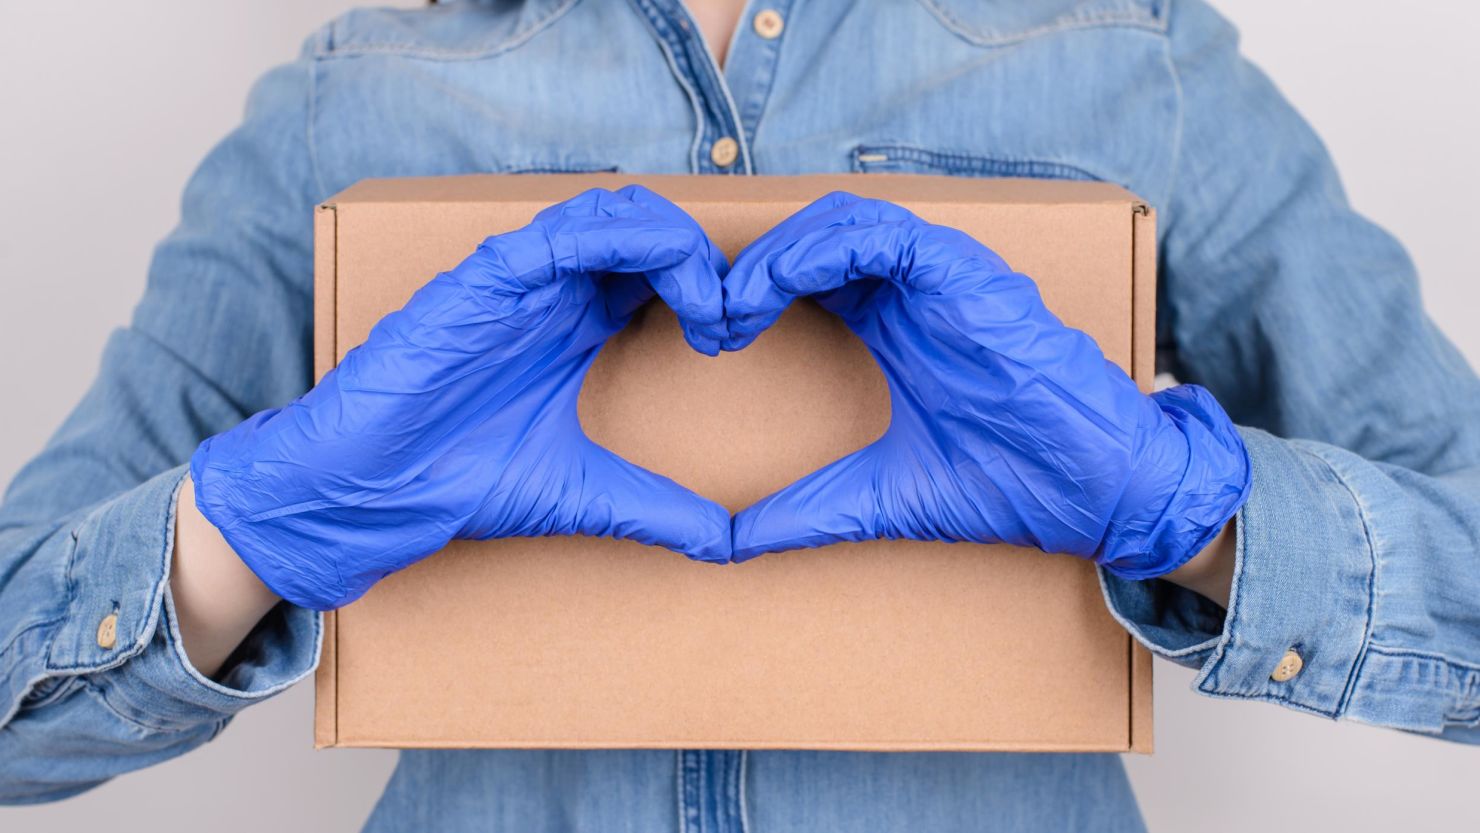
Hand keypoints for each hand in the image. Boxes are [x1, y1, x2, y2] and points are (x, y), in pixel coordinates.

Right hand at [190, 186, 732, 609]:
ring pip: (615, 212)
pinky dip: (623, 240)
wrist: (376, 491)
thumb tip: (728, 546)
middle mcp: (554, 291)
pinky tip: (662, 284)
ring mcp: (521, 279)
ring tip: (706, 304)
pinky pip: (564, 230)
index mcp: (578, 324)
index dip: (707, 287)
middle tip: (727, 320)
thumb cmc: (462, 481)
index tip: (733, 339)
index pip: (659, 269)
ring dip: (676, 245)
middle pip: (648, 227)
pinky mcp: (486, 277)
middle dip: (702, 260)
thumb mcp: (585, 495)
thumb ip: (658, 510)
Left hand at [722, 193, 1250, 577]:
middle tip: (706, 315)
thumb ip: (802, 511)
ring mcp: (945, 278)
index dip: (750, 292)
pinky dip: (821, 249)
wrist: (1099, 495)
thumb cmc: (1008, 486)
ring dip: (777, 253)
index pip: (808, 277)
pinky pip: (886, 232)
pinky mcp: (972, 275)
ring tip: (732, 303)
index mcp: (893, 326)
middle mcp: (915, 291)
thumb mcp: (876, 499)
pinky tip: (776, 288)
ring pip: (843, 221)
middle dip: (752, 267)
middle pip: (815, 239)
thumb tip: (724, 546)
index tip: (707, 337)